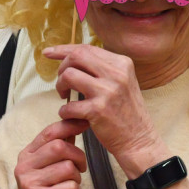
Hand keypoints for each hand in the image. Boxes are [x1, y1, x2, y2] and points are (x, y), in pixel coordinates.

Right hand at [13, 119, 86, 188]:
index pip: (49, 133)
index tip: (84, 123)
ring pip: (68, 168)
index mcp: (26, 156)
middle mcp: (24, 167)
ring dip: (76, 179)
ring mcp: (30, 183)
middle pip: (60, 147)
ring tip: (68, 187)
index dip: (69, 125)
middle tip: (80, 169)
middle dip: (78, 156)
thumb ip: (58, 149)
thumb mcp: (48, 170)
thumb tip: (73, 125)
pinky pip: (71, 187)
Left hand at [43, 44, 164, 175]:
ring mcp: (108, 91)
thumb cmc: (126, 112)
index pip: (87, 48)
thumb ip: (103, 68)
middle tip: (62, 82)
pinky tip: (71, 116)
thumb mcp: (123, 82)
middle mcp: (117, 73)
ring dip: (60, 86)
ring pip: (69, 75)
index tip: (49, 52)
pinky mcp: (98, 110)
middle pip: (76, 56)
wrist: (140, 140)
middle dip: (61, 67)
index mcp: (122, 63)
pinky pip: (69, 105)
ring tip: (65, 97)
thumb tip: (73, 57)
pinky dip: (64, 111)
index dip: (63, 49)